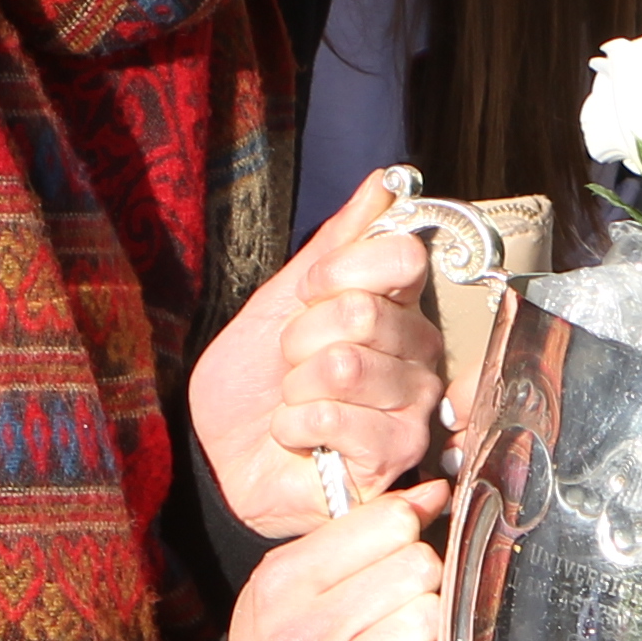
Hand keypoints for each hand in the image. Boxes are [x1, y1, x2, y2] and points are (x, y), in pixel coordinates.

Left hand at [190, 168, 450, 538]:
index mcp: (397, 307)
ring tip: (296, 402)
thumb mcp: (280, 301)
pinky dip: (293, 426)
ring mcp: (413, 405)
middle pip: (363, 312)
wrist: (223, 457)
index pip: (402, 258)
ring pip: (346, 365)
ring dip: (295, 387)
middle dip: (300, 339)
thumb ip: (335, 243)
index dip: (337, 272)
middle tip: (291, 364)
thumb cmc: (255, 384)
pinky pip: (333, 416)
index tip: (308, 295)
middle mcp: (418, 353)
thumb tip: (384, 184)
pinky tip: (300, 437)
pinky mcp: (396, 452)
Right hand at [226, 482, 448, 640]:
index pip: (389, 523)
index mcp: (283, 582)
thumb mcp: (292, 582)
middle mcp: (306, 632)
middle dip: (421, 579)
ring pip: (432, 616)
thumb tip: (434, 493)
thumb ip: (359, 532)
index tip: (400, 547)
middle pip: (418, 566)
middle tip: (398, 600)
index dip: (407, 529)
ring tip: (397, 639)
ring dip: (426, 626)